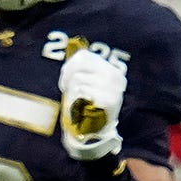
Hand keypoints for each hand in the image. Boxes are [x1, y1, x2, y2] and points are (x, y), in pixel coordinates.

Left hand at [58, 47, 125, 163]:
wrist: (97, 133)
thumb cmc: (89, 107)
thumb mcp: (90, 85)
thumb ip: (84, 70)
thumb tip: (73, 47)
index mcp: (112, 72)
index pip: (84, 56)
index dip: (70, 66)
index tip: (66, 77)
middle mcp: (114, 77)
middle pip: (79, 66)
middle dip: (67, 77)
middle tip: (66, 88)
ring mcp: (112, 88)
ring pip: (78, 79)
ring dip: (70, 90)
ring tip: (75, 100)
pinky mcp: (108, 100)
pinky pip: (81, 91)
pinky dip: (75, 98)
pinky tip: (79, 105)